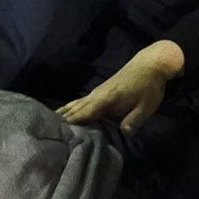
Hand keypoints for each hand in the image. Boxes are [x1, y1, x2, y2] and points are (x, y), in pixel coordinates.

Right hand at [57, 41, 183, 129]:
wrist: (151, 63)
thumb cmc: (150, 85)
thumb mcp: (147, 106)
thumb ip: (134, 120)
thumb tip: (124, 134)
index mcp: (107, 98)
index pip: (85, 113)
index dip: (72, 123)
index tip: (58, 133)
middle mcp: (97, 94)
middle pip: (76, 109)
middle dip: (62, 120)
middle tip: (47, 134)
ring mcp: (97, 92)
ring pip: (76, 104)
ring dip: (63, 114)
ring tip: (48, 125)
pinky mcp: (100, 91)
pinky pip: (80, 102)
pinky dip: (70, 108)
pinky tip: (63, 114)